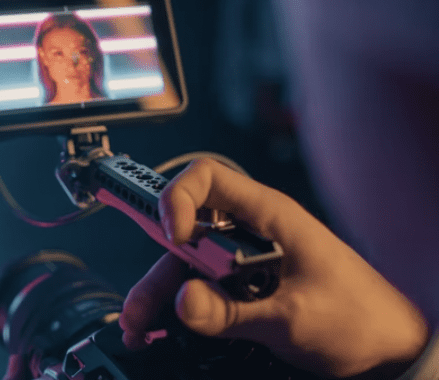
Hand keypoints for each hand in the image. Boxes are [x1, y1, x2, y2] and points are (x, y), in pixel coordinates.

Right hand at [119, 158, 428, 377]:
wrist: (389, 350)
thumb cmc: (362, 318)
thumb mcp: (294, 317)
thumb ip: (233, 311)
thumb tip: (183, 301)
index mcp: (268, 215)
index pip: (207, 178)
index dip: (179, 198)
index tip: (173, 237)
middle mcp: (251, 231)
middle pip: (187, 232)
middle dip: (158, 265)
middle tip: (140, 305)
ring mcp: (246, 259)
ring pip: (188, 264)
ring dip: (161, 292)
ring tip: (142, 327)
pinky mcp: (245, 285)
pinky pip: (202, 287)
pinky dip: (179, 305)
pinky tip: (163, 326)